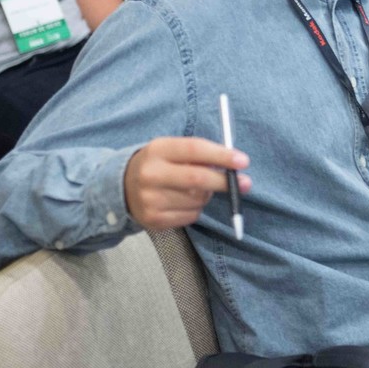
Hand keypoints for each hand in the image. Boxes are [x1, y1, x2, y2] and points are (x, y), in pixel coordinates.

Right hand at [124, 137, 249, 230]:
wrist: (122, 187)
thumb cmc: (160, 164)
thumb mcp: (172, 150)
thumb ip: (200, 154)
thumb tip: (235, 164)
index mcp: (158, 149)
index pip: (194, 149)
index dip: (221, 155)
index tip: (243, 161)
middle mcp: (151, 174)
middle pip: (197, 179)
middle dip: (224, 181)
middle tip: (245, 183)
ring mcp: (150, 199)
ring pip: (197, 200)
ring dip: (207, 195)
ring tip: (197, 189)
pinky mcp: (153, 219)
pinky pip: (191, 216)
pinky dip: (197, 209)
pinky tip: (185, 201)